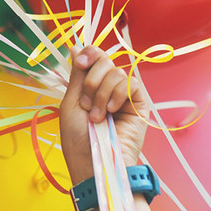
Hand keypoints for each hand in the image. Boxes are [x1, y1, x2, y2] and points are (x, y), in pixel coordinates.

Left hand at [59, 46, 148, 185]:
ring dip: (100, 93)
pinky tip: (112, 111)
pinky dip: (117, 94)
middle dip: (91, 79)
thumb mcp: (71, 103)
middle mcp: (107, 88)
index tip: (80, 62)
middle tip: (85, 103)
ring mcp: (124, 96)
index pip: (94, 57)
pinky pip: (131, 83)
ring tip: (97, 116)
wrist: (95, 163)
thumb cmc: (78, 139)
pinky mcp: (139, 105)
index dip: (89, 53)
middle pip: (105, 60)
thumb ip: (77, 75)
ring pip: (116, 71)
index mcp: (90, 86)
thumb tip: (76, 47)